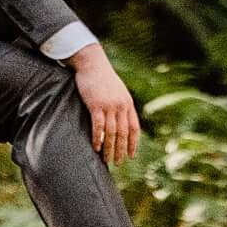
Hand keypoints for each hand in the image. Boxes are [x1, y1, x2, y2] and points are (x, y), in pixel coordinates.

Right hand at [68, 43, 139, 163]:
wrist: (92, 63)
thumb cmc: (103, 78)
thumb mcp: (118, 91)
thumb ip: (121, 104)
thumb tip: (122, 120)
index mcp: (128, 103)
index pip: (134, 128)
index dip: (133, 143)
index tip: (131, 156)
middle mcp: (121, 106)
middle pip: (123, 133)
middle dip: (121, 150)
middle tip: (117, 163)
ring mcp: (109, 105)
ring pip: (111, 133)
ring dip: (109, 149)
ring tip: (106, 160)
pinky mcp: (96, 105)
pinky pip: (98, 126)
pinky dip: (97, 139)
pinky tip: (95, 148)